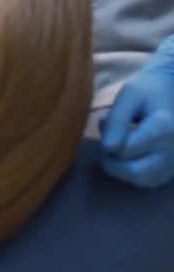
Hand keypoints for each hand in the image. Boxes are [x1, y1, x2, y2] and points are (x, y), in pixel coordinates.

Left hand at [100, 38, 173, 187]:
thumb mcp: (130, 95)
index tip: (104, 123)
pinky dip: (132, 173)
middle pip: (135, 172)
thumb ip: (117, 120)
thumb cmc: (149, 90)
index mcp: (163, 128)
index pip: (126, 149)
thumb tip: (107, 149)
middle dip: (112, 161)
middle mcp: (172, 151)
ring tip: (117, 145)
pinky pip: (148, 181)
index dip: (107, 142)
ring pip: (141, 181)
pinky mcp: (171, 171)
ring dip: (121, 168)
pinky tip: (127, 154)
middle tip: (106, 142)